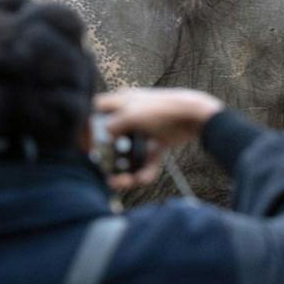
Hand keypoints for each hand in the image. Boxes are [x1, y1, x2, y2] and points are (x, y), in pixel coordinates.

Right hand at [93, 88, 223, 191]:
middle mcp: (132, 114)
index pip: (97, 111)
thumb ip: (112, 125)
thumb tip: (102, 136)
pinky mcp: (160, 140)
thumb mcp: (132, 115)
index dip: (89, 127)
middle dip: (110, 156)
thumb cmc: (163, 109)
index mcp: (122, 101)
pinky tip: (143, 179)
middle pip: (113, 138)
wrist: (197, 115)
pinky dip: (147, 169)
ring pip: (131, 151)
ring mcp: (146, 129)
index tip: (86, 145)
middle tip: (108, 171)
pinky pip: (149, 158)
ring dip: (128, 168)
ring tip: (128, 181)